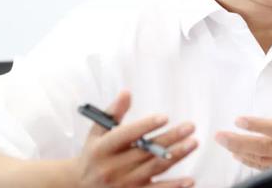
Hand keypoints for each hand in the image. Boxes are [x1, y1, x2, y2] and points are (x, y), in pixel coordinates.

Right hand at [67, 91, 197, 187]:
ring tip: (192, 143)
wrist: (79, 186)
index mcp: (102, 148)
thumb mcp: (96, 132)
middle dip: (170, 138)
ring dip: (176, 156)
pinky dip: (174, 186)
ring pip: (154, 168)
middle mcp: (112, 168)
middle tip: (190, 127)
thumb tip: (127, 92)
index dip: (145, 126)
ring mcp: (123, 184)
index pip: (125, 135)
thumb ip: (113, 113)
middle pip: (146, 151)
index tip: (164, 117)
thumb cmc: (93, 154)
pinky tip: (190, 180)